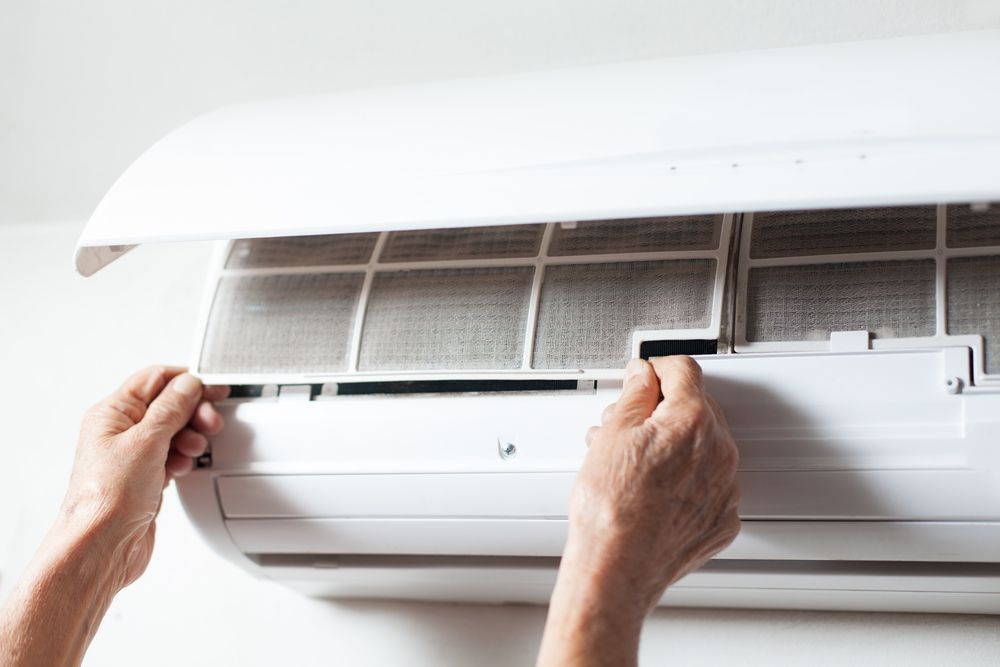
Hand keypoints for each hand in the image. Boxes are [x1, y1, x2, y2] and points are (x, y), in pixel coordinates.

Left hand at [1, 367, 227, 666]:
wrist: (101, 549)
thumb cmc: (106, 500)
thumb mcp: (146, 442)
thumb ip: (172, 408)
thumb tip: (188, 384)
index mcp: (111, 414)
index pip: (155, 379)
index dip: (187, 380)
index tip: (214, 388)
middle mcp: (119, 432)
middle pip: (168, 405)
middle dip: (193, 411)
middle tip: (210, 422)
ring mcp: (132, 456)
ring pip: (173, 431)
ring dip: (190, 437)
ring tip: (193, 449)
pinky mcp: (144, 478)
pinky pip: (172, 455)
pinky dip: (183, 458)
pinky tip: (182, 467)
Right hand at [537, 356, 739, 666]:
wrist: (617, 568)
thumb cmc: (610, 510)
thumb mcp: (612, 435)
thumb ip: (634, 394)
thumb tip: (643, 376)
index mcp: (693, 422)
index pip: (684, 371)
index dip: (656, 369)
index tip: (644, 377)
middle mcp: (719, 452)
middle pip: (697, 408)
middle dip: (662, 410)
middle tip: (626, 424)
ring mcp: (725, 489)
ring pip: (703, 446)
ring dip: (673, 444)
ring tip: (631, 461)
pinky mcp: (721, 519)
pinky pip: (708, 484)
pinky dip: (685, 480)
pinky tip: (652, 489)